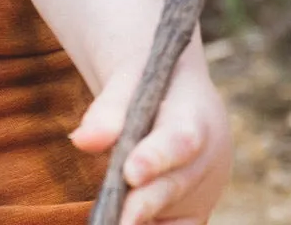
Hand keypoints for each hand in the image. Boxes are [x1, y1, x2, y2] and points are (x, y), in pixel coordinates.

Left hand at [70, 51, 232, 224]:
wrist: (178, 89)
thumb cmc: (147, 81)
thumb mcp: (128, 79)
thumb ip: (107, 109)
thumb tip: (81, 141)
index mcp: (196, 115)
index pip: (180, 139)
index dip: (156, 158)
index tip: (130, 174)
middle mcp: (208, 158)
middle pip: (175, 185)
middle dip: (144, 204)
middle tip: (116, 221)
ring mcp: (205, 189)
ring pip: (177, 212)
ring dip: (147, 218)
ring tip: (113, 221)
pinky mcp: (196, 210)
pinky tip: (125, 222)